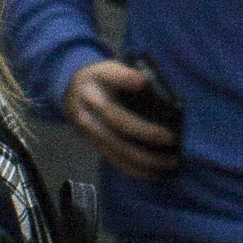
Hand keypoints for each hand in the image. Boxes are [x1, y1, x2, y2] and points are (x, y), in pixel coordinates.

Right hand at [65, 59, 182, 179]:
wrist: (71, 93)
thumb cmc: (97, 80)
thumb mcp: (106, 69)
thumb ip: (122, 74)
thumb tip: (142, 82)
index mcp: (91, 91)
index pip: (109, 85)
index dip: (125, 83)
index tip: (143, 82)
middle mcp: (88, 115)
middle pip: (116, 126)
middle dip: (145, 133)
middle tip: (171, 138)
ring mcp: (90, 134)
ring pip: (116, 150)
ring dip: (143, 160)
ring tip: (168, 163)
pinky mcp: (95, 146)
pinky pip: (115, 160)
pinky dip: (135, 169)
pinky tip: (153, 173)